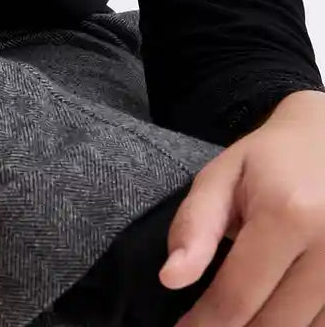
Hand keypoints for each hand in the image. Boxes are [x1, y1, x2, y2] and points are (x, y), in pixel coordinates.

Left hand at [158, 90, 324, 324]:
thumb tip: (171, 278)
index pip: (237, 296)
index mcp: (287, 215)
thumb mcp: (222, 177)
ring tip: (237, 319)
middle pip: (273, 325)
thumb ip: (195, 225)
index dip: (205, 324)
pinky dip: (299, 326)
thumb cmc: (270, 160)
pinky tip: (272, 315)